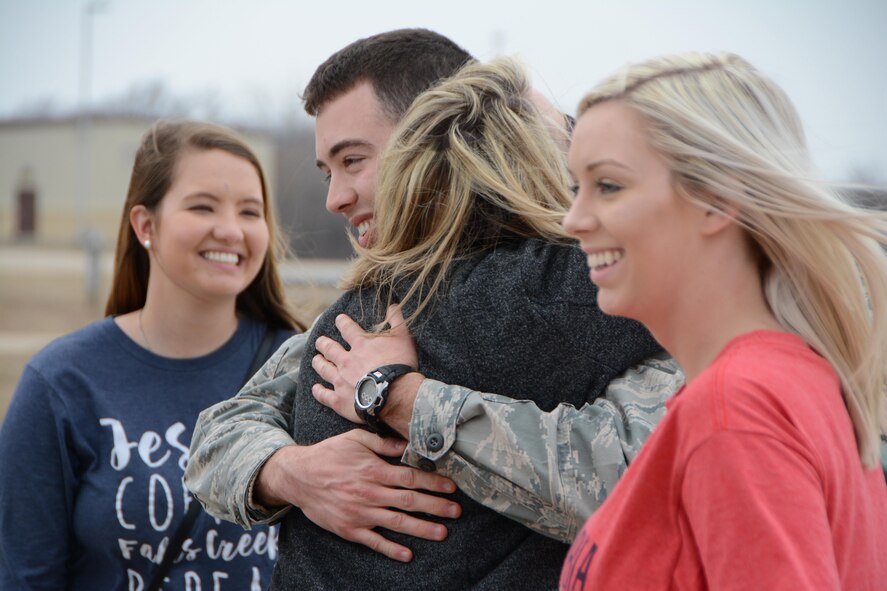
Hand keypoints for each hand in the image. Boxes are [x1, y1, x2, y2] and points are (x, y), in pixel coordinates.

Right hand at [254, 430, 460, 561]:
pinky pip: (373, 542)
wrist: (298, 477)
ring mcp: (360, 513)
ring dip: (422, 529)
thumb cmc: (329, 454)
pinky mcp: (349, 529)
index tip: (452, 487)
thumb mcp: (355, 439)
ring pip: (397, 522)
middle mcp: (370, 493)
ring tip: (442, 533)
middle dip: (436, 507)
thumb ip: (382, 443)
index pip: (411, 477)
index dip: (433, 482)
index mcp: (374, 470)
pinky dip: (391, 549)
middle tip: (457, 512)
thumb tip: (407, 444)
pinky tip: (407, 554)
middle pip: (410, 501)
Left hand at [312, 305, 418, 423]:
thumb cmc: (400, 365)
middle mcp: (346, 361)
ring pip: (324, 369)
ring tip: (315, 360)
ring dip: (319, 363)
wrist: (394, 394)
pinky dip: (318, 391)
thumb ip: (396, 320)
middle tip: (320, 342)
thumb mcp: (403, 338)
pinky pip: (324, 395)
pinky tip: (316, 388)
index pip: (348, 329)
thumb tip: (392, 305)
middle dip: (323, 344)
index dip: (342, 322)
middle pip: (330, 349)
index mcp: (360, 345)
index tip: (338, 320)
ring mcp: (340, 380)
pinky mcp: (339, 400)